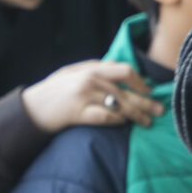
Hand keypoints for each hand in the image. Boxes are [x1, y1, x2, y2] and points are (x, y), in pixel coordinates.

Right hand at [23, 60, 160, 133]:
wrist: (32, 108)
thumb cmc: (54, 92)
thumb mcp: (73, 73)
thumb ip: (95, 70)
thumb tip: (119, 70)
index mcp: (90, 68)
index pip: (124, 71)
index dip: (140, 82)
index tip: (149, 92)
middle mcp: (90, 79)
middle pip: (126, 89)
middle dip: (146, 101)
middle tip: (159, 110)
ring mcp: (84, 96)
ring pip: (120, 104)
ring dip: (136, 114)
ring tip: (147, 122)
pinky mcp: (79, 113)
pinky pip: (106, 117)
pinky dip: (118, 120)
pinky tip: (124, 124)